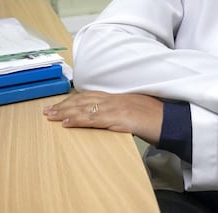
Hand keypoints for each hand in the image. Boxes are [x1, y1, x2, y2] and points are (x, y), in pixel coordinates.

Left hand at [43, 90, 163, 143]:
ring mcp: (116, 107)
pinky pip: (94, 118)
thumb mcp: (135, 111)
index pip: (90, 95)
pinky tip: (67, 123)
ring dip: (65, 111)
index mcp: (118, 97)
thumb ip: (121, 112)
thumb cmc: (156, 118)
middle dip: (64, 104)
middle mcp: (114, 99)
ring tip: (51, 116)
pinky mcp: (118, 118)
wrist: (170, 120)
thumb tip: (109, 119)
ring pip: (85, 107)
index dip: (73, 99)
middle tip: (47, 110)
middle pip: (83, 99)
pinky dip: (78, 120)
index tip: (59, 104)